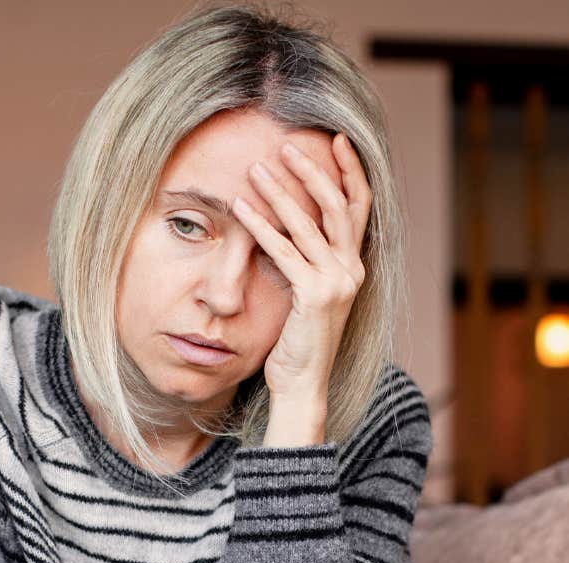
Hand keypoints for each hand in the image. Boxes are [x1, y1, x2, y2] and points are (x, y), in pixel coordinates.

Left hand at [232, 133, 371, 399]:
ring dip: (281, 193)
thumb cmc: (299, 342)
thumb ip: (305, 263)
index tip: (336, 141)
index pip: (359, 208)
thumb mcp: (309, 296)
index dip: (351, 172)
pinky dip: (261, 227)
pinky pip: (285, 252)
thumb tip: (284, 229)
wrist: (303, 383)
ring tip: (256, 170)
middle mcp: (351, 270)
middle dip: (313, 171)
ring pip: (310, 224)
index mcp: (353, 267)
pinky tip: (241, 209)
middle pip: (337, 206)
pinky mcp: (314, 296)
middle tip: (286, 146)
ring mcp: (336, 283)